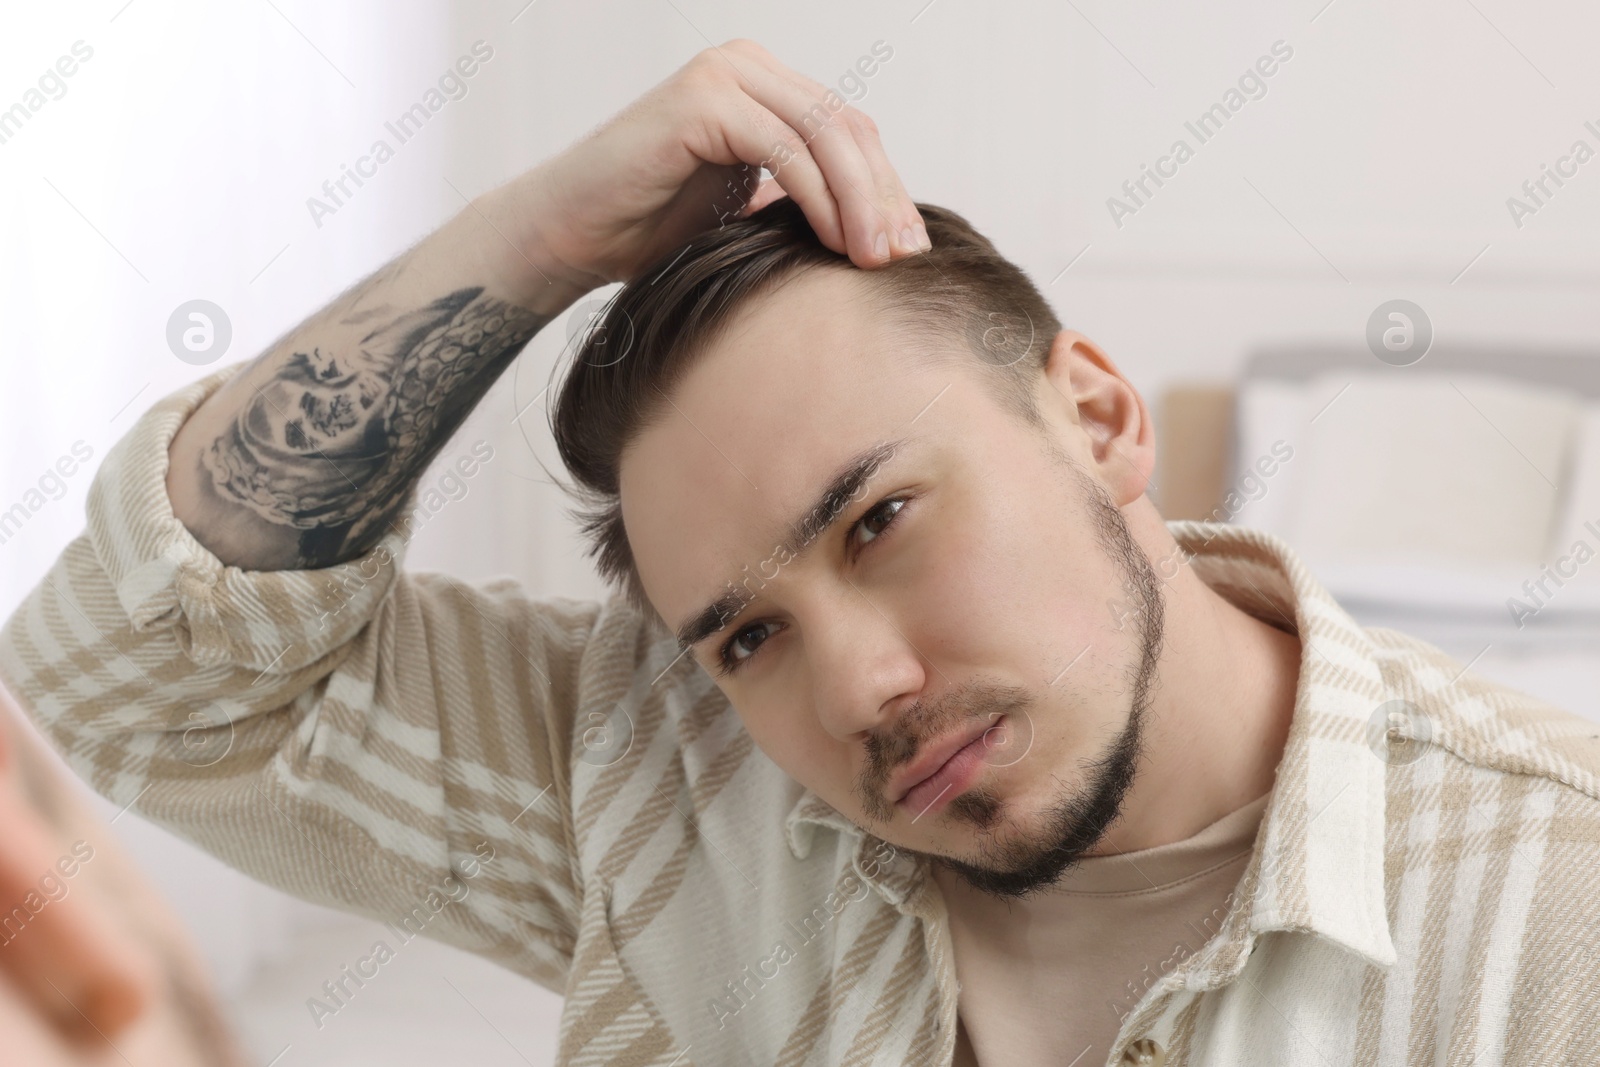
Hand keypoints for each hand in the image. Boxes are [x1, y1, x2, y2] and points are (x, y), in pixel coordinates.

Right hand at [487, 39, 927, 295]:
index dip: (887, 188)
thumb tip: (878, 234)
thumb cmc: (648, 233)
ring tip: (876, 259)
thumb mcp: (746, 214)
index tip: (909, 248)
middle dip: (884, 195)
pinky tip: (834, 241)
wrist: (570, 237)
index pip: (850, 131)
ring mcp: (725, 76)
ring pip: (825, 134)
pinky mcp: (703, 99)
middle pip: (848, 127)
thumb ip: (801, 202)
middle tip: (903, 257)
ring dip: (860, 200)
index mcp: (764, 87)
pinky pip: (785, 147)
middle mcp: (748, 68)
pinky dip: (818, 196)